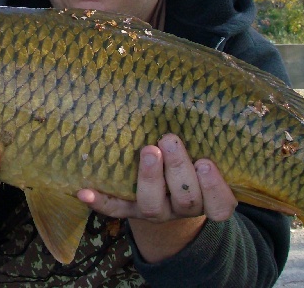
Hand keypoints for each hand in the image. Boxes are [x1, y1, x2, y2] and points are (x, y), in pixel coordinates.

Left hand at [77, 134, 236, 261]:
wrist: (166, 191)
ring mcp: (154, 210)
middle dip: (178, 169)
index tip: (207, 162)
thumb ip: (204, 136)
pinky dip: (100, 201)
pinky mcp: (128, 209)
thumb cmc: (189, 159)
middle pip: (186, 200)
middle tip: (169, 140)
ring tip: (148, 150)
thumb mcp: (203, 150)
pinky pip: (114, 209)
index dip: (215, 188)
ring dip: (149, 178)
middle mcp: (182, 208)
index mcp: (206, 198)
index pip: (220, 205)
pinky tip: (84, 191)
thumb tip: (195, 92)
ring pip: (153, 206)